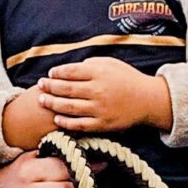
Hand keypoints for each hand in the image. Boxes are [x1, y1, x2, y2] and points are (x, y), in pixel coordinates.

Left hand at [36, 59, 171, 135]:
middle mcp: (98, 90)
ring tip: (42, 100)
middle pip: (66, 89)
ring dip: (52, 103)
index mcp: (100, 73)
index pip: (71, 71)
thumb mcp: (111, 63)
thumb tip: (70, 68)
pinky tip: (56, 119)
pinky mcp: (103, 124)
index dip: (57, 73)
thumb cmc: (127, 78)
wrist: (148, 100)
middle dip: (50, 86)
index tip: (50, 73)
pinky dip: (66, 122)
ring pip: (69, 107)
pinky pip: (79, 124)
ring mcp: (100, 108)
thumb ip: (91, 63)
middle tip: (40, 85)